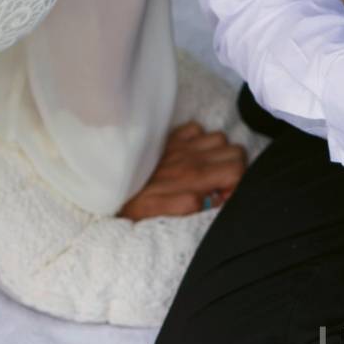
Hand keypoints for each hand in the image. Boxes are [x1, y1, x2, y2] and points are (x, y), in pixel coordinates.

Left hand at [119, 122, 246, 219]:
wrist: (106, 187)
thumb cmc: (136, 205)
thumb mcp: (164, 215)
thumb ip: (193, 207)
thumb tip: (215, 199)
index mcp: (193, 178)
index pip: (237, 171)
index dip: (237, 186)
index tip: (223, 197)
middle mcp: (191, 157)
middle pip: (235, 152)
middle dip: (233, 169)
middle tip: (219, 184)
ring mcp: (181, 145)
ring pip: (220, 139)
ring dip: (218, 153)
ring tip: (206, 169)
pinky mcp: (169, 138)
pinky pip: (196, 128)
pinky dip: (198, 139)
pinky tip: (190, 154)